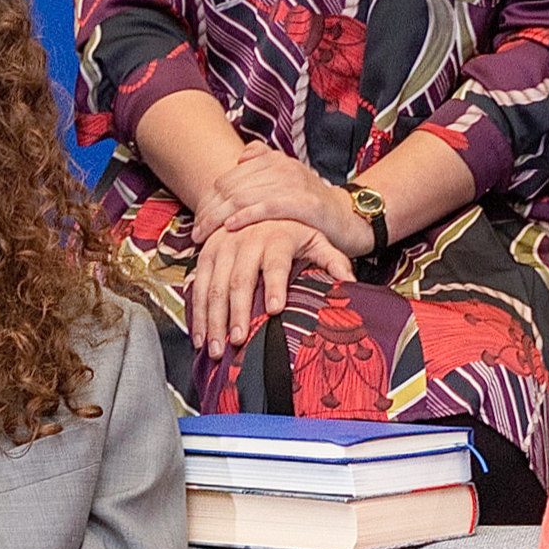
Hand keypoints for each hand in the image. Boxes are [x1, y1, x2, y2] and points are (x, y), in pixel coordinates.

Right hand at [186, 217, 340, 351]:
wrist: (258, 201)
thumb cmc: (292, 228)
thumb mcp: (316, 237)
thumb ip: (333, 260)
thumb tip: (351, 284)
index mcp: (277, 238)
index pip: (276, 264)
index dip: (275, 286)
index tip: (274, 309)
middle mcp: (246, 241)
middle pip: (240, 280)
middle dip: (237, 312)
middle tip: (238, 340)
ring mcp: (223, 247)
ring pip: (214, 286)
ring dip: (213, 320)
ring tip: (215, 348)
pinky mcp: (206, 255)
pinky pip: (197, 286)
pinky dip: (196, 314)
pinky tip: (199, 337)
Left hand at [193, 146, 372, 257]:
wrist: (349, 219)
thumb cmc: (311, 206)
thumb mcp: (287, 181)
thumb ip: (265, 164)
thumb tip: (241, 156)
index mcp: (273, 160)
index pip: (228, 178)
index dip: (208, 199)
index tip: (197, 220)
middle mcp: (281, 166)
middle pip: (231, 187)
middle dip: (209, 211)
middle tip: (196, 232)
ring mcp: (293, 183)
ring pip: (243, 197)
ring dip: (219, 218)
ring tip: (205, 235)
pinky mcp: (304, 203)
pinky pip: (266, 207)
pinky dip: (245, 217)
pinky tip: (230, 227)